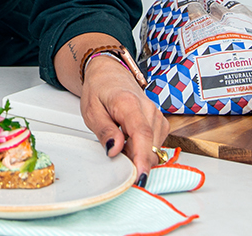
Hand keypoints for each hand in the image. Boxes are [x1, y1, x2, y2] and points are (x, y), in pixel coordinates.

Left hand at [79, 55, 169, 182]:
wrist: (110, 75)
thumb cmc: (100, 90)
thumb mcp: (91, 111)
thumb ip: (105, 131)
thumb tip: (115, 150)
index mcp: (129, 103)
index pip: (142, 134)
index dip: (142, 157)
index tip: (140, 176)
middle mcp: (149, 109)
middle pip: (150, 145)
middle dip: (134, 159)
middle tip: (115, 154)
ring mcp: (157, 116)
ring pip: (154, 148)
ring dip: (137, 153)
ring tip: (118, 140)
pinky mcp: (160, 123)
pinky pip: (155, 145)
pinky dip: (141, 149)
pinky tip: (128, 140)